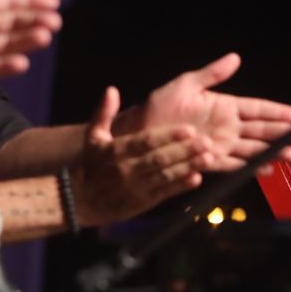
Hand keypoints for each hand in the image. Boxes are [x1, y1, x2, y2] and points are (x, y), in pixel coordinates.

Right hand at [72, 87, 214, 225]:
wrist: (81, 200)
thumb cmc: (92, 163)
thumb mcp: (93, 137)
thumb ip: (103, 113)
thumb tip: (111, 89)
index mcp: (116, 151)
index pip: (145, 142)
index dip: (168, 136)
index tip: (189, 130)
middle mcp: (126, 169)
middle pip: (159, 159)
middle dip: (184, 151)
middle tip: (207, 141)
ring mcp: (135, 187)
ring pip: (165, 176)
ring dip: (188, 167)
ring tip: (209, 158)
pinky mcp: (142, 202)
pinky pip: (164, 193)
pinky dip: (180, 186)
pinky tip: (197, 178)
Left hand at [117, 53, 290, 170]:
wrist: (137, 132)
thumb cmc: (158, 107)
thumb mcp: (185, 85)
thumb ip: (211, 74)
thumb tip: (235, 58)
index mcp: (224, 106)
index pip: (258, 108)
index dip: (279, 112)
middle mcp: (226, 127)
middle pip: (262, 131)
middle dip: (284, 133)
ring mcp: (220, 145)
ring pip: (253, 149)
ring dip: (273, 152)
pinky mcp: (209, 161)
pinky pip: (233, 166)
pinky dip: (250, 168)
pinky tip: (266, 170)